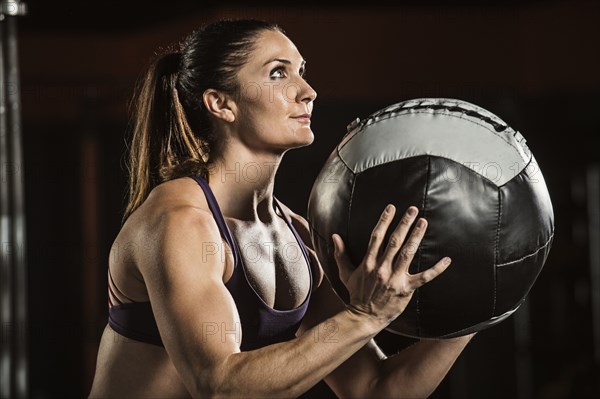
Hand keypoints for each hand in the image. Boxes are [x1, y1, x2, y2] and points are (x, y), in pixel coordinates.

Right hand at [332, 204, 450, 327]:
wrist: (364, 316)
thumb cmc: (356, 293)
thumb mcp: (346, 273)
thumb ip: (340, 253)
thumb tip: (335, 236)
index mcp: (368, 262)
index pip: (377, 236)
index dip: (384, 221)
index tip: (392, 208)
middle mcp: (381, 268)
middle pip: (395, 241)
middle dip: (404, 224)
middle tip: (413, 210)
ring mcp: (394, 278)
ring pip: (408, 253)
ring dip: (416, 237)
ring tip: (423, 223)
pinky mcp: (406, 289)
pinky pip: (424, 278)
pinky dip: (436, 269)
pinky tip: (447, 260)